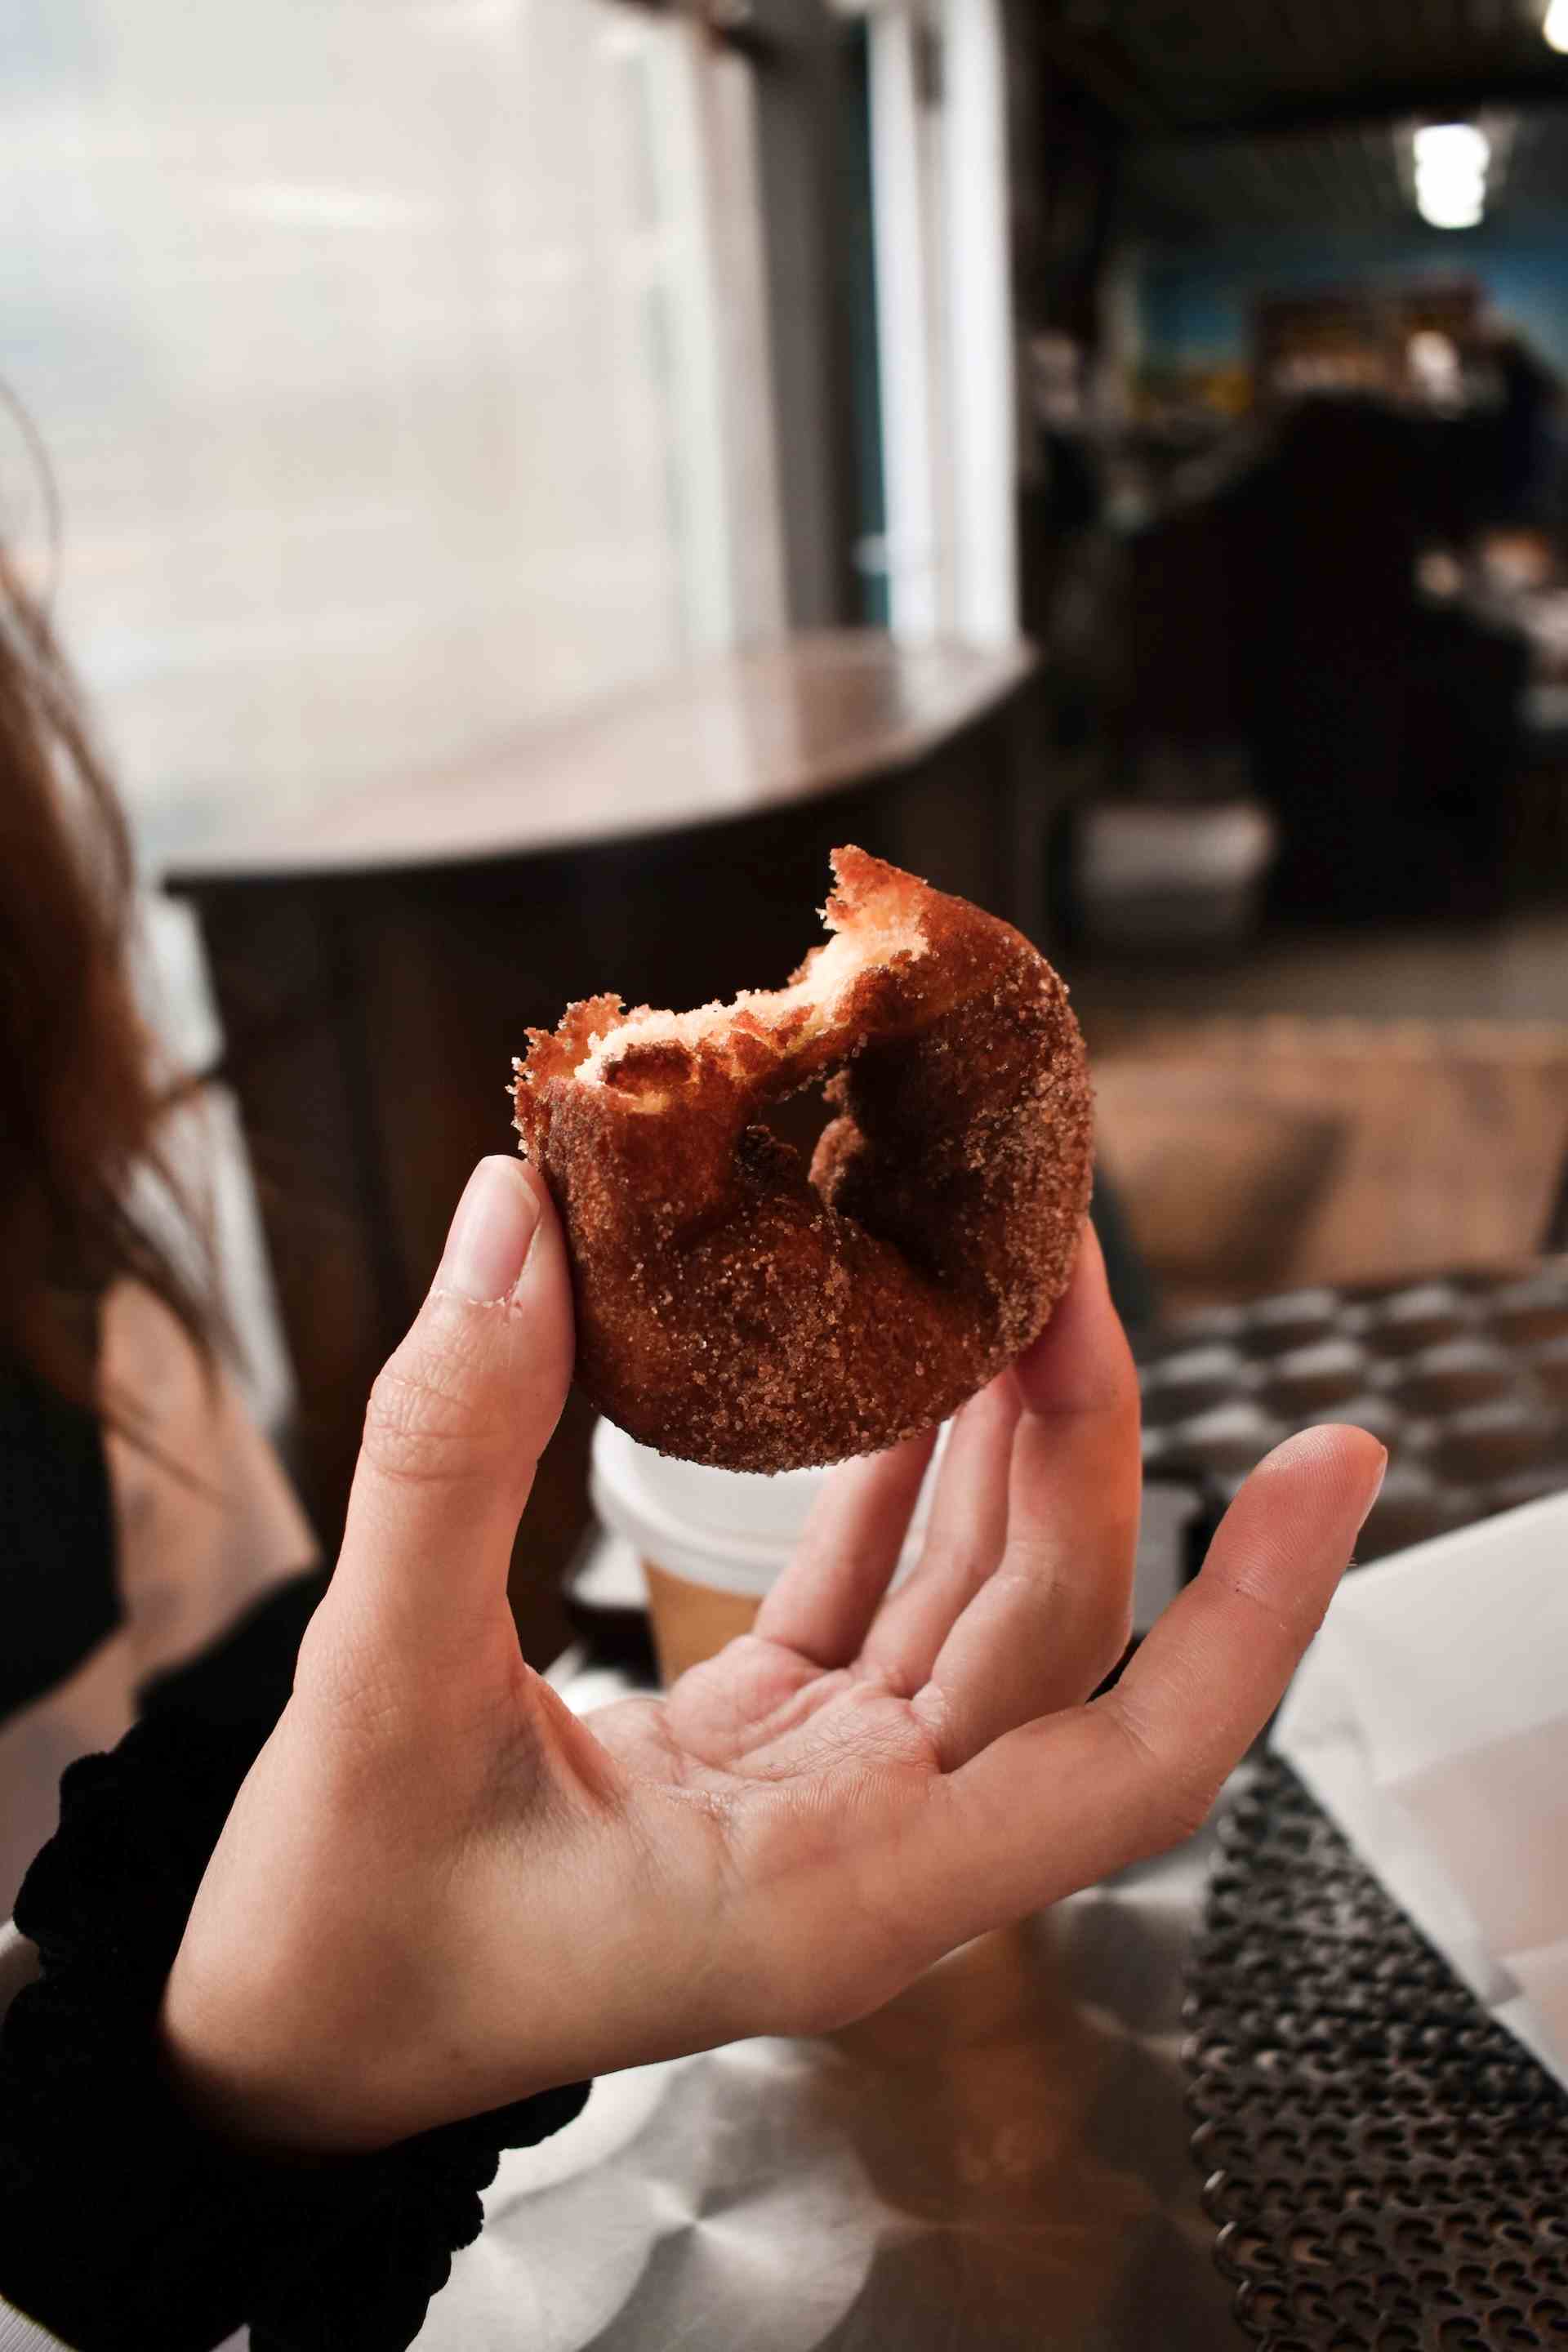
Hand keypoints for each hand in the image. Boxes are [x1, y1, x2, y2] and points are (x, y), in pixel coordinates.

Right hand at [161, 1158, 1384, 2153]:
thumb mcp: (374, 1694)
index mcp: (834, 1892)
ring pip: (976, 1608)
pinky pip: (877, 1603)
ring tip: (1011, 1280)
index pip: (1133, 1763)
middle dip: (1083, 1439)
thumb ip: (450, 1457)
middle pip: (1054, 1631)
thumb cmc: (340, 1937)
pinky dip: (902, 1487)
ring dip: (1004, 1449)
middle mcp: (867, 1848)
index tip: (1331, 1464)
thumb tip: (520, 1228)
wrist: (277, 2040)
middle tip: (1067, 1258)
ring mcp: (823, 1797)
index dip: (1253, 1613)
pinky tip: (904, 1375)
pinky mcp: (764, 1750)